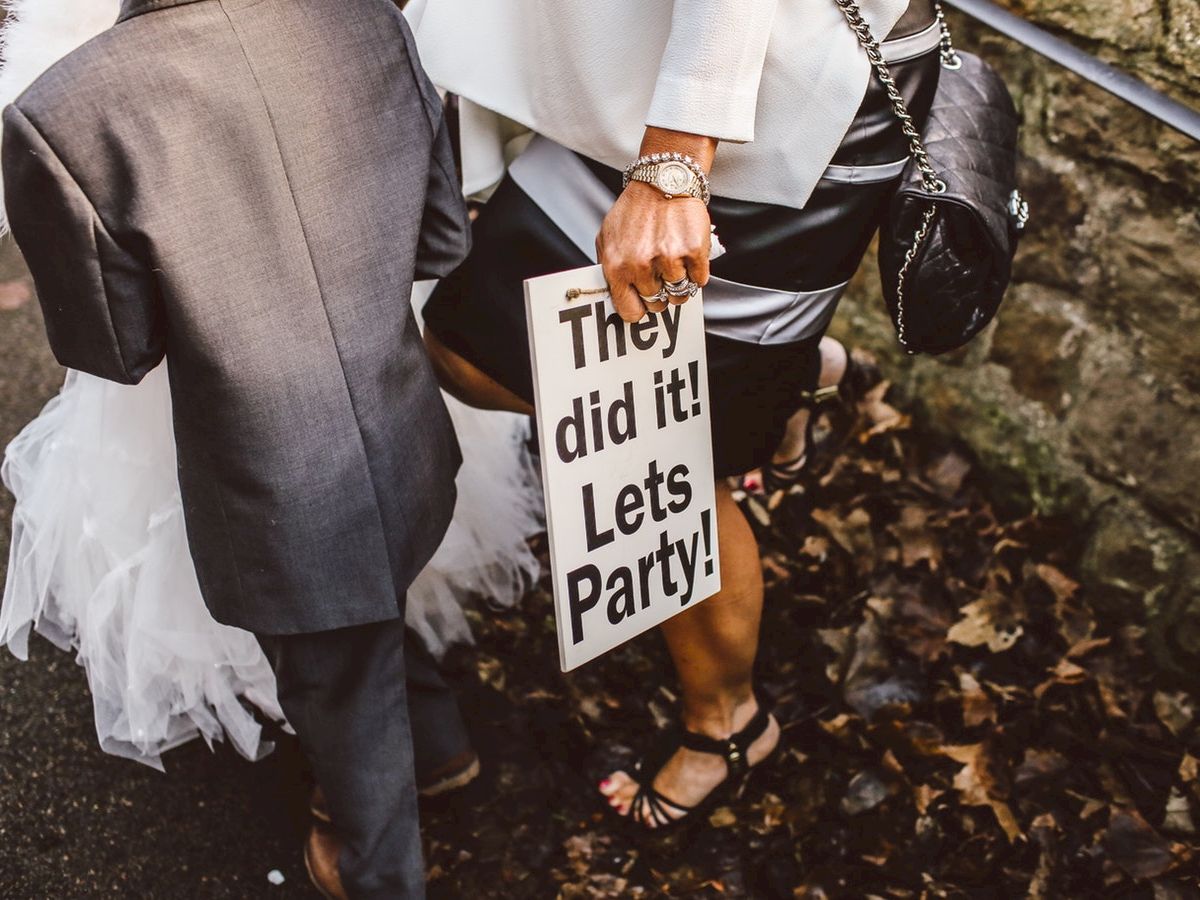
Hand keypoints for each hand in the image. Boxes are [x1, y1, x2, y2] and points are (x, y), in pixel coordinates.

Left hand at [597, 128, 717, 322]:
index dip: (639, 309)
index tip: (643, 301)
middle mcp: (641, 265)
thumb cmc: (635, 210)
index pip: (630, 312)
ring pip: (680, 294)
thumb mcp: (607, 237)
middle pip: (657, 304)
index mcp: (616, 266)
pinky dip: (697, 271)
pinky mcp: (693, 251)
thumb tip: (615, 296)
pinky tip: (688, 253)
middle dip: (660, 293)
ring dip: (680, 282)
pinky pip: (699, 280)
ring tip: (675, 261)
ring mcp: (669, 259)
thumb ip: (608, 268)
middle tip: (661, 275)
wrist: (663, 180)